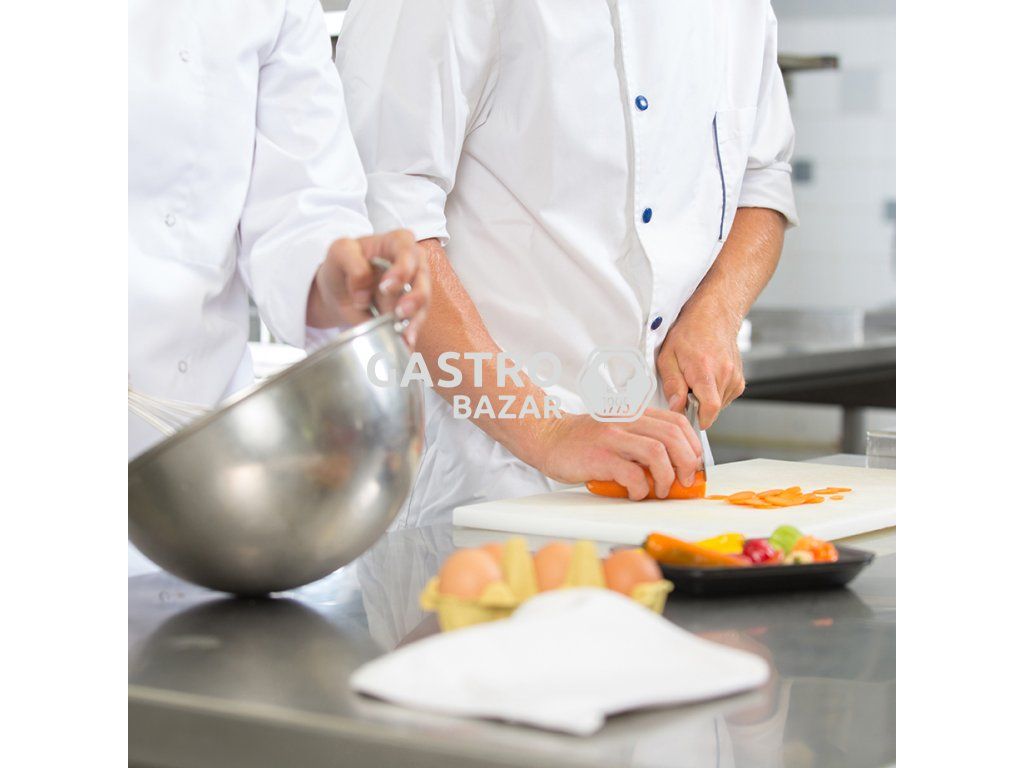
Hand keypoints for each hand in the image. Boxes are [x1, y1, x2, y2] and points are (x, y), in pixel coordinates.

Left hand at [306, 229, 430, 345]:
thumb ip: (352, 263)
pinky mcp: (411, 310)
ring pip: (423, 303)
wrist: (338, 291)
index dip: (401, 269)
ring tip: (404, 334)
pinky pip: (416, 322)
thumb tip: (364, 291)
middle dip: (414, 298)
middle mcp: (412, 263)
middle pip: (422, 278)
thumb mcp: (339, 252)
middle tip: (399, 312)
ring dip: (415, 319)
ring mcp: (414, 288)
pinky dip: (410, 333)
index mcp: (397, 242)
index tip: (386, 287)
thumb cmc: (341, 264)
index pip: (407, 251)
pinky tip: (405, 344)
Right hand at [534, 410, 702, 499]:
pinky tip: (635, 493)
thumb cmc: (583, 441)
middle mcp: (626, 422)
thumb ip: (642, 441)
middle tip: (684, 481)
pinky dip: (640, 488)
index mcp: (634, 414)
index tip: (693, 464)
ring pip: (657, 452)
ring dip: (666, 477)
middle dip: (686, 463)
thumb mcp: (618, 432)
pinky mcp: (599, 457)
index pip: (677, 423)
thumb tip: (673, 466)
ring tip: (661, 490)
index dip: (692, 445)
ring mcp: (612, 438)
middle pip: (672, 437)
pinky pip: (632, 474)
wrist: (547, 438)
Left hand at [657, 308, 743, 428]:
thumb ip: (672, 385)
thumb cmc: (689, 333)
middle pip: (712, 409)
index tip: (688, 417)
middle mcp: (724, 375)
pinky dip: (714, 394)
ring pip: (719, 405)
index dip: (699, 419)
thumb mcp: (667, 357)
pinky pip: (725, 398)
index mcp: (705, 370)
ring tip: (696, 380)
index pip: (710, 409)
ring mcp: (735, 378)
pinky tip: (707, 379)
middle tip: (686, 390)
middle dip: (697, 407)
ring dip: (705, 399)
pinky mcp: (739, 380)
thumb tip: (676, 407)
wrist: (713, 316)